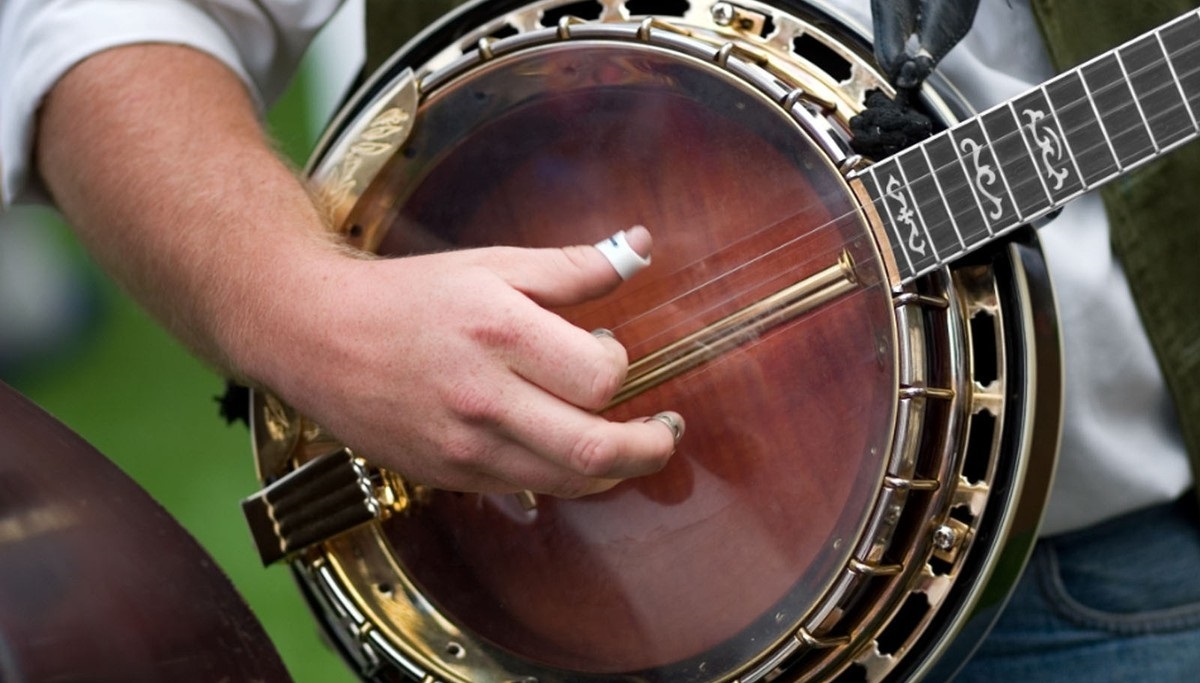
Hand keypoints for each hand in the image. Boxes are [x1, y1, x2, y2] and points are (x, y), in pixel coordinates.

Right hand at [253, 226, 682, 497]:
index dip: (621, 366)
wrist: (316, 336)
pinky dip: (559, 474)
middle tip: (667, 431)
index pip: (600, 376)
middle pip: (594, 450)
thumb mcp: (492, 264)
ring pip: (566, 482)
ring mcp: (464, 446)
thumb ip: (572, 266)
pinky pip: (525, 488)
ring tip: (628, 445)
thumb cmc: (408, 295)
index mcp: (499, 333)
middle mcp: (484, 398)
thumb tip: (640, 245)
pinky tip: (562, 445)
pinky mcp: (448, 476)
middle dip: (650, 448)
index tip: (611, 349)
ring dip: (613, 470)